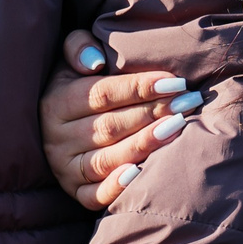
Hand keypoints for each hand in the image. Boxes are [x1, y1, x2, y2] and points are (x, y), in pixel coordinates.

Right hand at [39, 28, 202, 208]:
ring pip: (107, 160)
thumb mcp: (68, 59)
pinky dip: (117, 187)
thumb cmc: (74, 85)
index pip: (103, 95)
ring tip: (179, 127)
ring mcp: (65, 168)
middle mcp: (56, 138)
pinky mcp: (75, 192)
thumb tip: (96, 62)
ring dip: (145, 144)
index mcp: (56, 103)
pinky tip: (142, 173)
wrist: (54, 126)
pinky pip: (95, 196)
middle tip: (188, 102)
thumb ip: (78, 47)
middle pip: (110, 126)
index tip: (175, 82)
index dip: (139, 87)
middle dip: (153, 113)